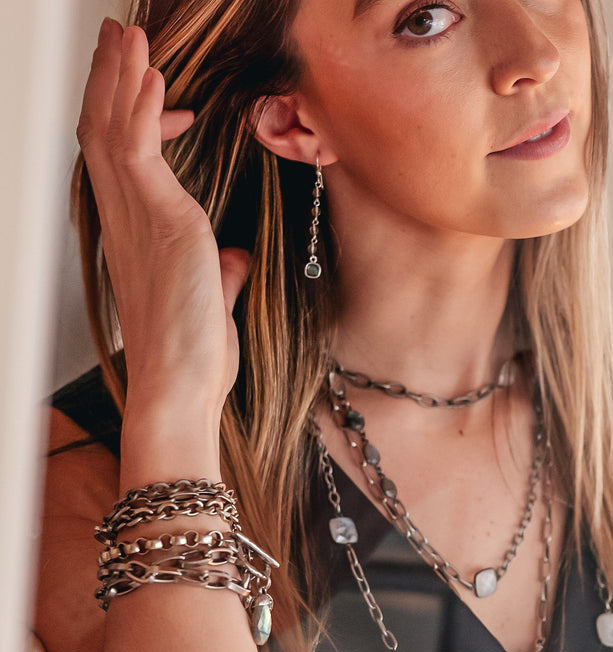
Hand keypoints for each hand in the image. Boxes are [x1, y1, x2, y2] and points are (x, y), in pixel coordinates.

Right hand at [77, 19, 250, 418]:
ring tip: (129, 32)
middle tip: (120, 35)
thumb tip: (236, 259)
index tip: (163, 94)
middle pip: (104, 129)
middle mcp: (126, 218)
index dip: (134, 119)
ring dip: (122, 75)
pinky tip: (151, 70)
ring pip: (114, 126)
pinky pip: (139, 145)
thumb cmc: (192, 354)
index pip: (123, 159)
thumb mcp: (213, 301)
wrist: (182, 384)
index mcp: (137, 233)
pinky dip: (143, 104)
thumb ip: (223, 274)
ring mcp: (137, 216)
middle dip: (112, 79)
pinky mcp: (159, 218)